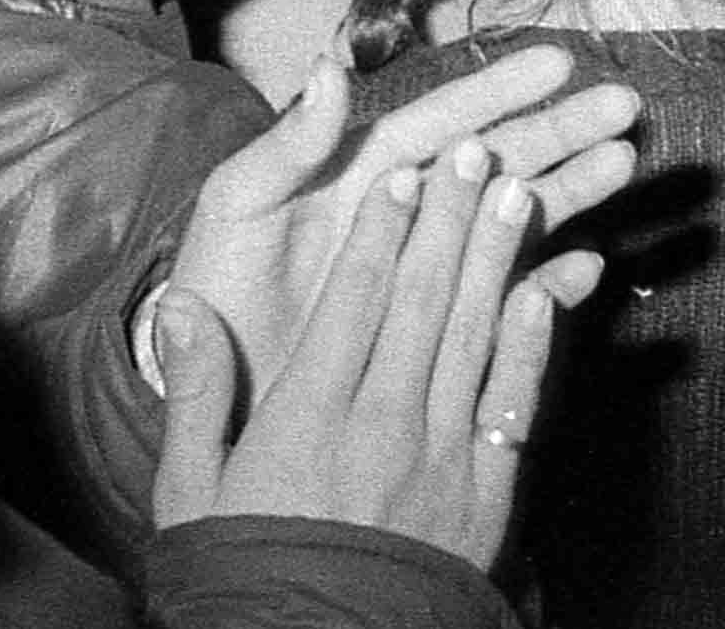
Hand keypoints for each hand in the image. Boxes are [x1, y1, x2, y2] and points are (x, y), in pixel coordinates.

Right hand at [151, 140, 603, 571]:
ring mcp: (439, 459)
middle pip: (421, 299)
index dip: (381, 229)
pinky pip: (512, 405)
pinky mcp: (485, 496)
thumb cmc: (249, 574)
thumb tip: (178, 305)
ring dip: (498, 257)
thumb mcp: (193, 492)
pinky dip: (532, 345)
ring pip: (473, 336)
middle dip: (450, 217)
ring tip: (519, 190)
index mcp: (307, 417)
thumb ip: (196, 392)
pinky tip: (546, 292)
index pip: (353, 299)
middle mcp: (379, 425)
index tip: (400, 172)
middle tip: (475, 150)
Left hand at [168, 50, 636, 411]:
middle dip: (560, 130)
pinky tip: (591, 269)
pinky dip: (549, 286)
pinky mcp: (439, 326)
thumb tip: (327, 69)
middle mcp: (406, 211)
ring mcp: (428, 266)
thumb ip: (287, 145)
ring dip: (571, 189)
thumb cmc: (214, 288)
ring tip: (626, 164)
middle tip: (623, 107)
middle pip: (496, 159)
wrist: (209, 384)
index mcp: (361, 173)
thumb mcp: (236, 206)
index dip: (499, 91)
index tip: (558, 63)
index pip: (440, 121)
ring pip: (513, 216)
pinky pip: (504, 299)